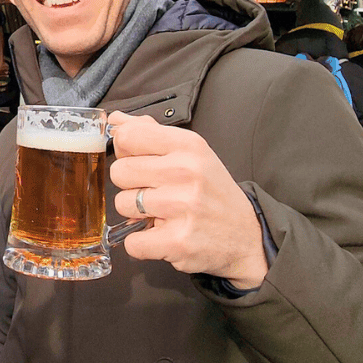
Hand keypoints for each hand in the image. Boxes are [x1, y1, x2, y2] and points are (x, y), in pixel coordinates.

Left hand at [107, 111, 267, 288]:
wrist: (247, 235)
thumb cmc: (212, 192)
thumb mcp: (191, 153)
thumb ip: (150, 133)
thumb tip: (116, 119)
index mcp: (188, 146)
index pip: (128, 136)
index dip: (126, 151)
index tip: (140, 161)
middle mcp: (186, 172)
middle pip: (119, 172)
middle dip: (130, 185)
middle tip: (154, 192)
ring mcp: (182, 207)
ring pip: (122, 205)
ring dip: (136, 214)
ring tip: (161, 213)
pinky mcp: (177, 241)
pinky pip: (132, 241)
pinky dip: (142, 243)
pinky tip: (162, 235)